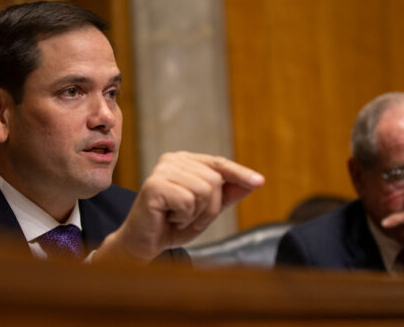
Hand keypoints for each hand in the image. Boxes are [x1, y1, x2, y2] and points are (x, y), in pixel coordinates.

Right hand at [93, 151, 264, 263]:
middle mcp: (173, 160)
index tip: (259, 182)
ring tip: (177, 217)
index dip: (239, 173)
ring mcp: (162, 170)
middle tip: (188, 217)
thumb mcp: (206, 211)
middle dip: (209, 207)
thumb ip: (227, 195)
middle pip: (215, 180)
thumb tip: (254, 182)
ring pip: (204, 190)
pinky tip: (168, 218)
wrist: (144, 244)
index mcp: (185, 161)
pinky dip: (183, 217)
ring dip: (196, 214)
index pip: (219, 163)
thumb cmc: (172, 225)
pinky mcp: (154, 185)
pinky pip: (188, 201)